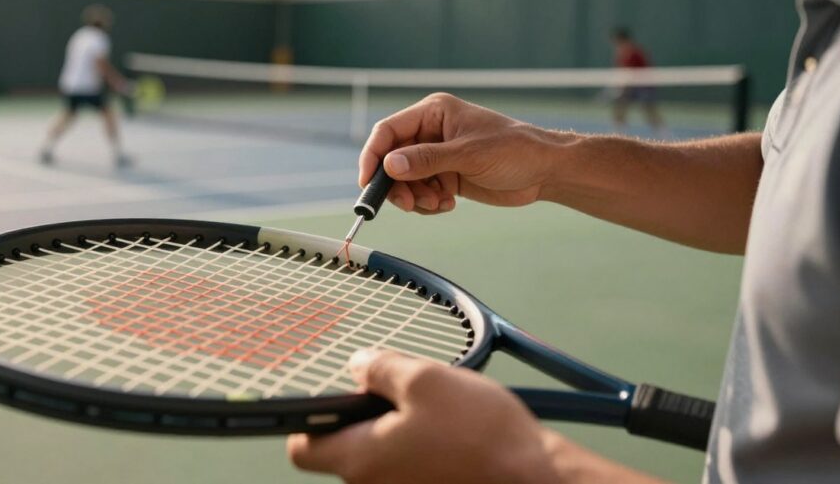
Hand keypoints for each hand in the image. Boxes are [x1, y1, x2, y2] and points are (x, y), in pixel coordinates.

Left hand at [287, 350, 561, 483]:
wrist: (536, 478)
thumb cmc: (480, 431)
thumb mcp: (426, 380)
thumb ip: (380, 369)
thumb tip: (356, 366)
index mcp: (360, 461)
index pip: (302, 450)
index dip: (310, 420)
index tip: (336, 396)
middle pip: (345, 449)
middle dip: (366, 416)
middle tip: (403, 391)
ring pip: (381, 457)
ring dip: (396, 430)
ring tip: (435, 410)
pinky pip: (408, 470)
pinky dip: (418, 449)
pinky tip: (450, 433)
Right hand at [359, 93, 571, 213]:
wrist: (545, 171)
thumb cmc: (514, 149)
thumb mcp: (468, 154)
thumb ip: (427, 160)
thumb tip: (389, 166)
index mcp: (433, 113)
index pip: (388, 131)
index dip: (373, 156)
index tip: (368, 182)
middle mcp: (430, 133)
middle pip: (392, 160)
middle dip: (397, 185)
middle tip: (410, 205)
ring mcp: (438, 156)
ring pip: (405, 181)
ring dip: (415, 197)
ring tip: (439, 203)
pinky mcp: (446, 176)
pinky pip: (421, 192)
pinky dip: (428, 203)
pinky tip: (448, 203)